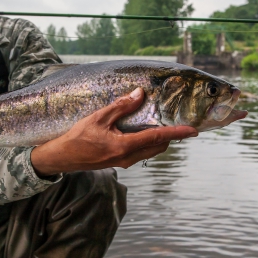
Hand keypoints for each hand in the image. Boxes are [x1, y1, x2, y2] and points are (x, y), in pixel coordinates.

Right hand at [31, 87, 198, 176]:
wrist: (64, 157)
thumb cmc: (78, 137)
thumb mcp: (98, 118)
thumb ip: (120, 106)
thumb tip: (139, 94)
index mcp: (124, 146)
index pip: (157, 137)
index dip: (177, 133)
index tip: (193, 130)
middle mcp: (128, 157)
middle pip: (158, 146)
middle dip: (171, 136)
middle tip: (177, 122)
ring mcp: (124, 162)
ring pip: (151, 151)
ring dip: (159, 140)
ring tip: (162, 125)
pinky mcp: (119, 162)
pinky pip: (141, 153)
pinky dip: (148, 143)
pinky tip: (142, 132)